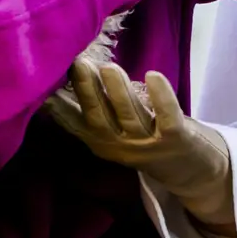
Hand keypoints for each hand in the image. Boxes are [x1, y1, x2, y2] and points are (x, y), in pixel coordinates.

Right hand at [46, 60, 236, 229]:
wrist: (193, 174)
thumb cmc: (148, 139)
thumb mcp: (115, 130)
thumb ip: (96, 107)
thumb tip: (67, 73)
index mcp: (102, 142)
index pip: (75, 123)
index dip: (58, 105)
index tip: (43, 82)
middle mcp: (120, 146)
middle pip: (100, 118)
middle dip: (87, 91)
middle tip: (77, 63)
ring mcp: (147, 144)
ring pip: (130, 116)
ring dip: (118, 92)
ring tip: (109, 67)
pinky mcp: (175, 139)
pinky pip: (167, 117)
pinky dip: (161, 97)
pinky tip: (153, 75)